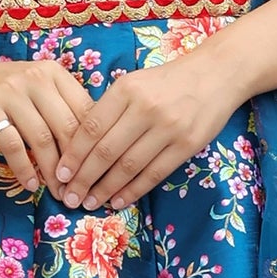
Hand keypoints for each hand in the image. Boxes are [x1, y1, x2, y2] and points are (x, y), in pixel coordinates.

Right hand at [0, 49, 93, 197]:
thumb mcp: (33, 88)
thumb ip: (59, 107)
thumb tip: (90, 147)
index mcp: (53, 73)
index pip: (85, 111)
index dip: (94, 146)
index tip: (96, 173)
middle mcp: (35, 77)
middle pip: (67, 127)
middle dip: (76, 165)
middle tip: (80, 191)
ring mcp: (9, 92)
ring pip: (42, 139)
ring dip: (52, 172)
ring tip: (58, 193)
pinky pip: (12, 145)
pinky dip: (24, 169)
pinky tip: (30, 185)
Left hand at [56, 46, 246, 209]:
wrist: (216, 75)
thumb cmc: (167, 82)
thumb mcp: (134, 84)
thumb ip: (109, 110)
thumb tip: (79, 147)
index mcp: (126, 89)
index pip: (91, 128)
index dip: (73, 156)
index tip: (60, 175)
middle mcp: (145, 108)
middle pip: (106, 151)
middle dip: (84, 179)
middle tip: (69, 197)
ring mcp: (168, 128)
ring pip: (128, 166)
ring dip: (106, 189)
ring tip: (90, 202)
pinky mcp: (187, 145)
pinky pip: (154, 174)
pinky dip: (133, 190)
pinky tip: (118, 200)